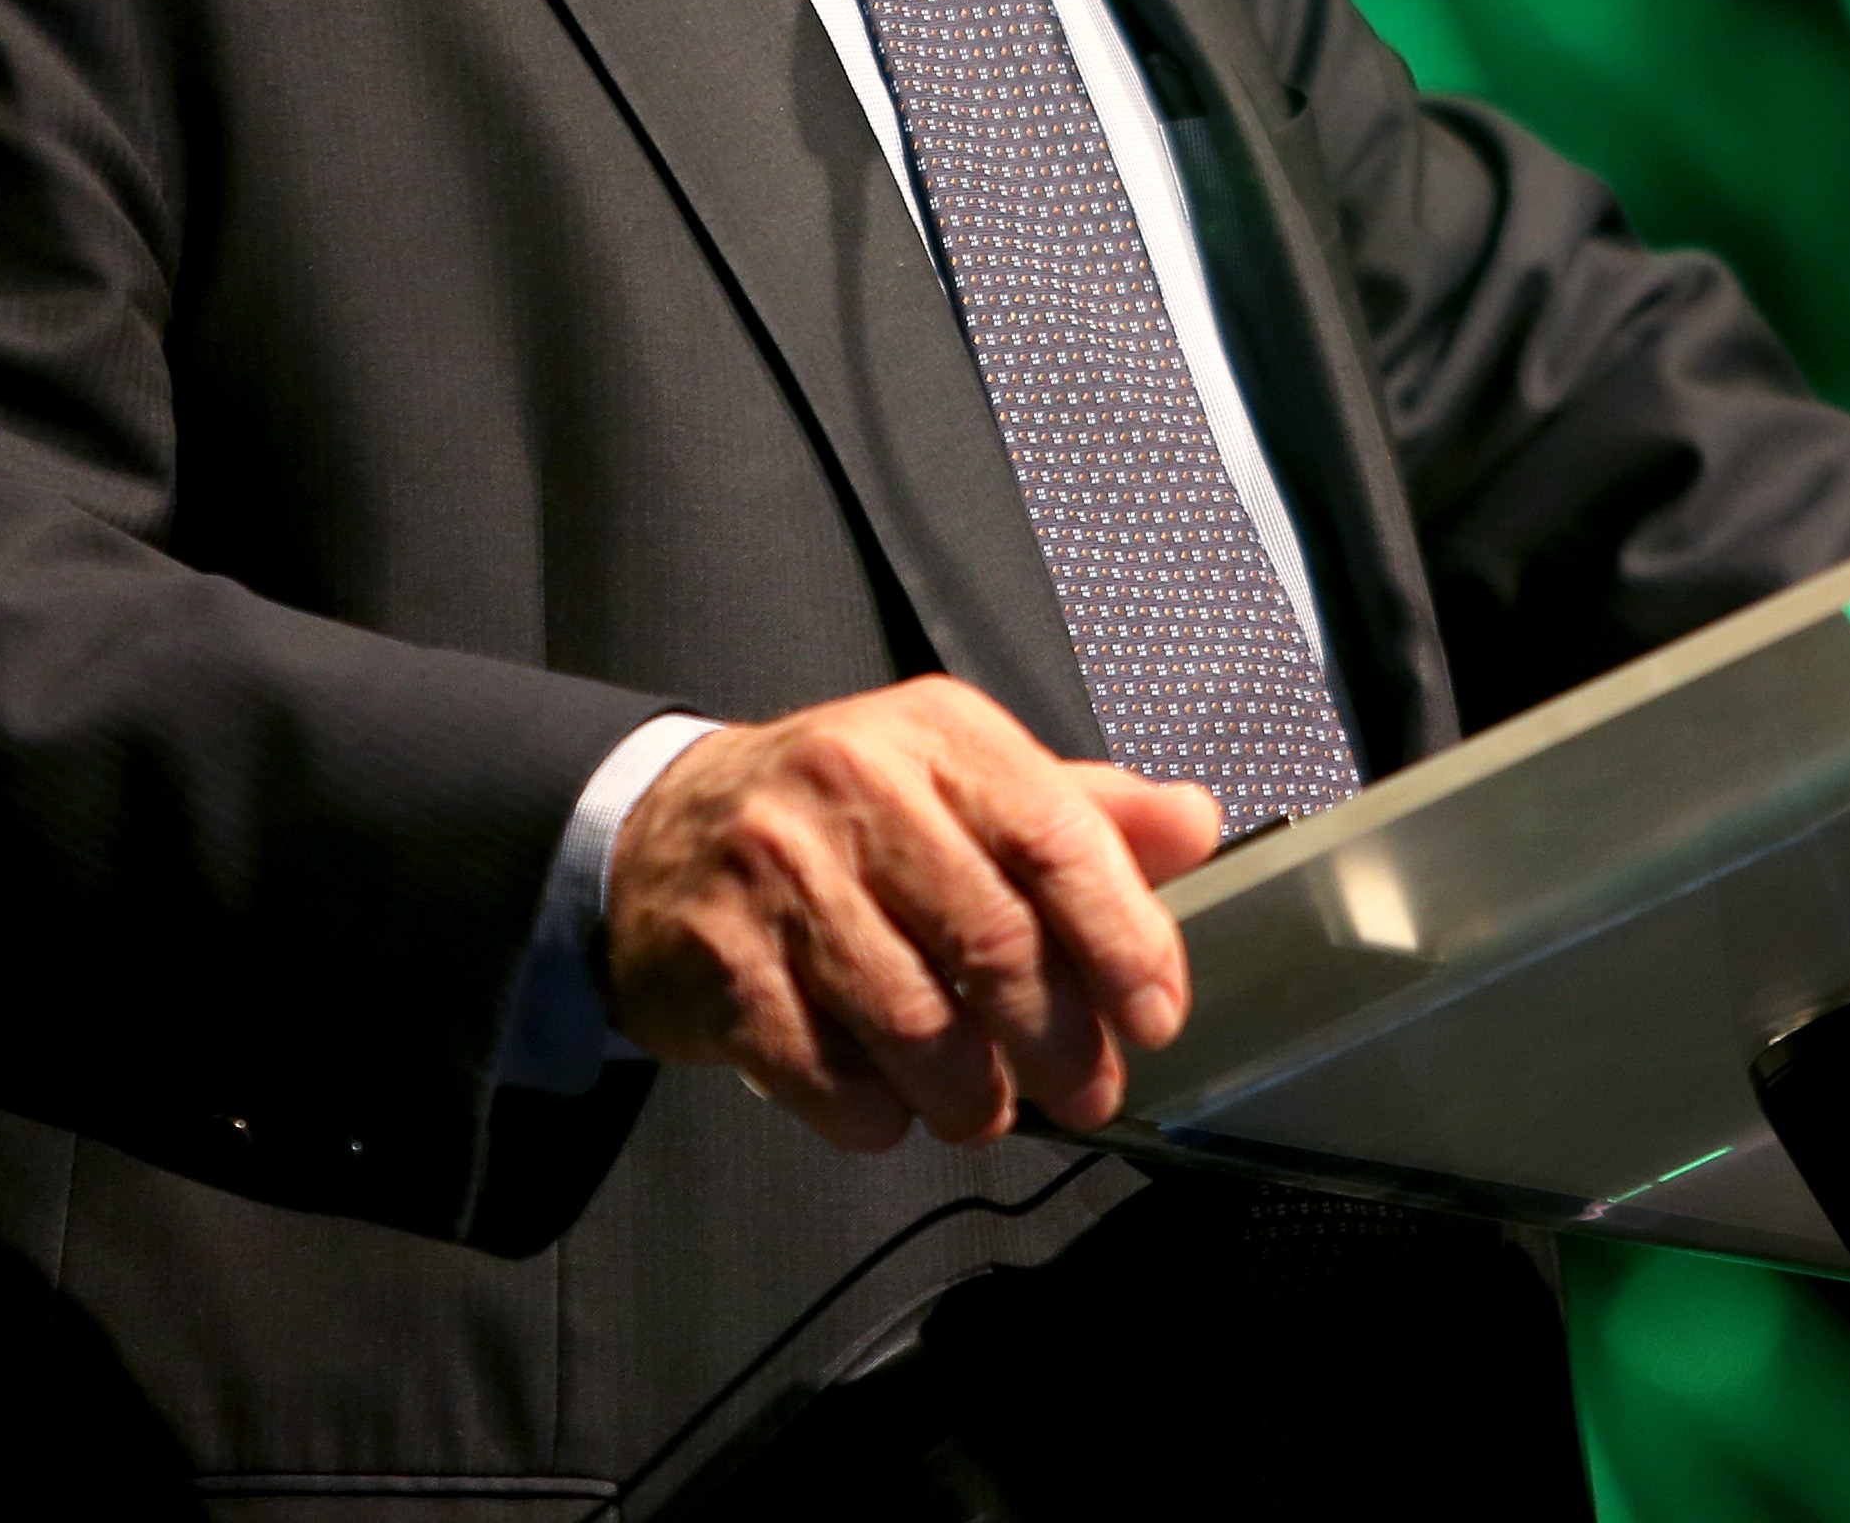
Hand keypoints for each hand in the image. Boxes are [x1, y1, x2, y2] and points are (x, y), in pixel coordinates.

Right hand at [601, 677, 1225, 1153]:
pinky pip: (823, 1075)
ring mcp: (777, 878)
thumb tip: (1194, 824)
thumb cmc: (843, 815)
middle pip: (993, 942)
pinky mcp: (718, 967)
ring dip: (973, 1096)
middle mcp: (853, 788)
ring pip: (913, 1023)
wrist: (654, 834)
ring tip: (991, 1112)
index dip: (1124, 940)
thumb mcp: (962, 778)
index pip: (1056, 837)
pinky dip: (876, 1117)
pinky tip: (893, 1112)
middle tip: (1089, 1092)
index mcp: (936, 733)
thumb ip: (1082, 812)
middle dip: (1059, 1041)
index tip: (1156, 1017)